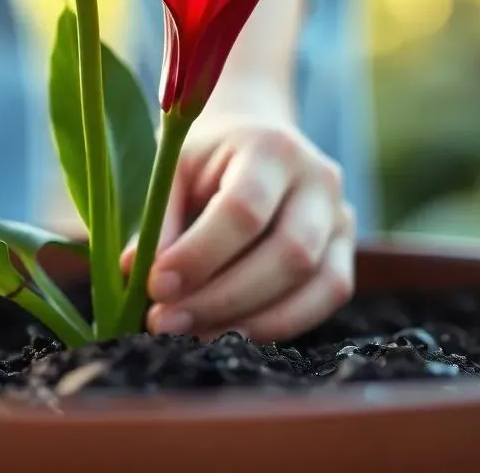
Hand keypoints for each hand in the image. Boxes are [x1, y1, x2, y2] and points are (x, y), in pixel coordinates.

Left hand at [123, 100, 354, 342]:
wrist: (257, 143)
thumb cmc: (209, 157)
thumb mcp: (177, 167)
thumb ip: (159, 216)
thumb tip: (132, 272)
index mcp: (271, 146)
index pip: (243, 209)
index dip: (200, 255)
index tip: (155, 286)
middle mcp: (318, 178)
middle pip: (287, 252)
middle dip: (222, 298)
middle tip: (165, 322)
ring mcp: (341, 214)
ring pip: (312, 282)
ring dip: (248, 320)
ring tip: (190, 335)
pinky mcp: (347, 250)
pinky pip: (326, 297)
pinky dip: (278, 324)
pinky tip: (229, 332)